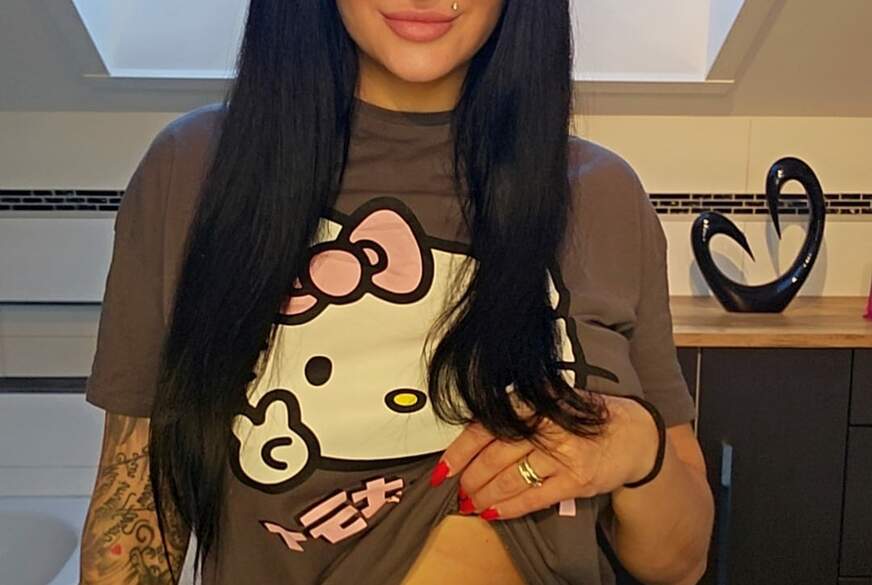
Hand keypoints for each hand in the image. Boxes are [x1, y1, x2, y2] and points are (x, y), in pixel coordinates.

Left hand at [430, 391, 659, 520]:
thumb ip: (513, 416)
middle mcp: (547, 425)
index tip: (443, 469)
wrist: (632, 435)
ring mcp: (563, 453)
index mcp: (534, 401)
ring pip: (510, 480)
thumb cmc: (581, 418)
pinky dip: (509, 508)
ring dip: (485, 496)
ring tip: (472, 504)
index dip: (459, 452)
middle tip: (458, 490)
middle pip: (494, 457)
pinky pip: (533, 498)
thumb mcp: (546, 402)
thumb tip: (471, 442)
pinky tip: (494, 512)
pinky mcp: (576, 479)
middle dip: (470, 479)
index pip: (485, 427)